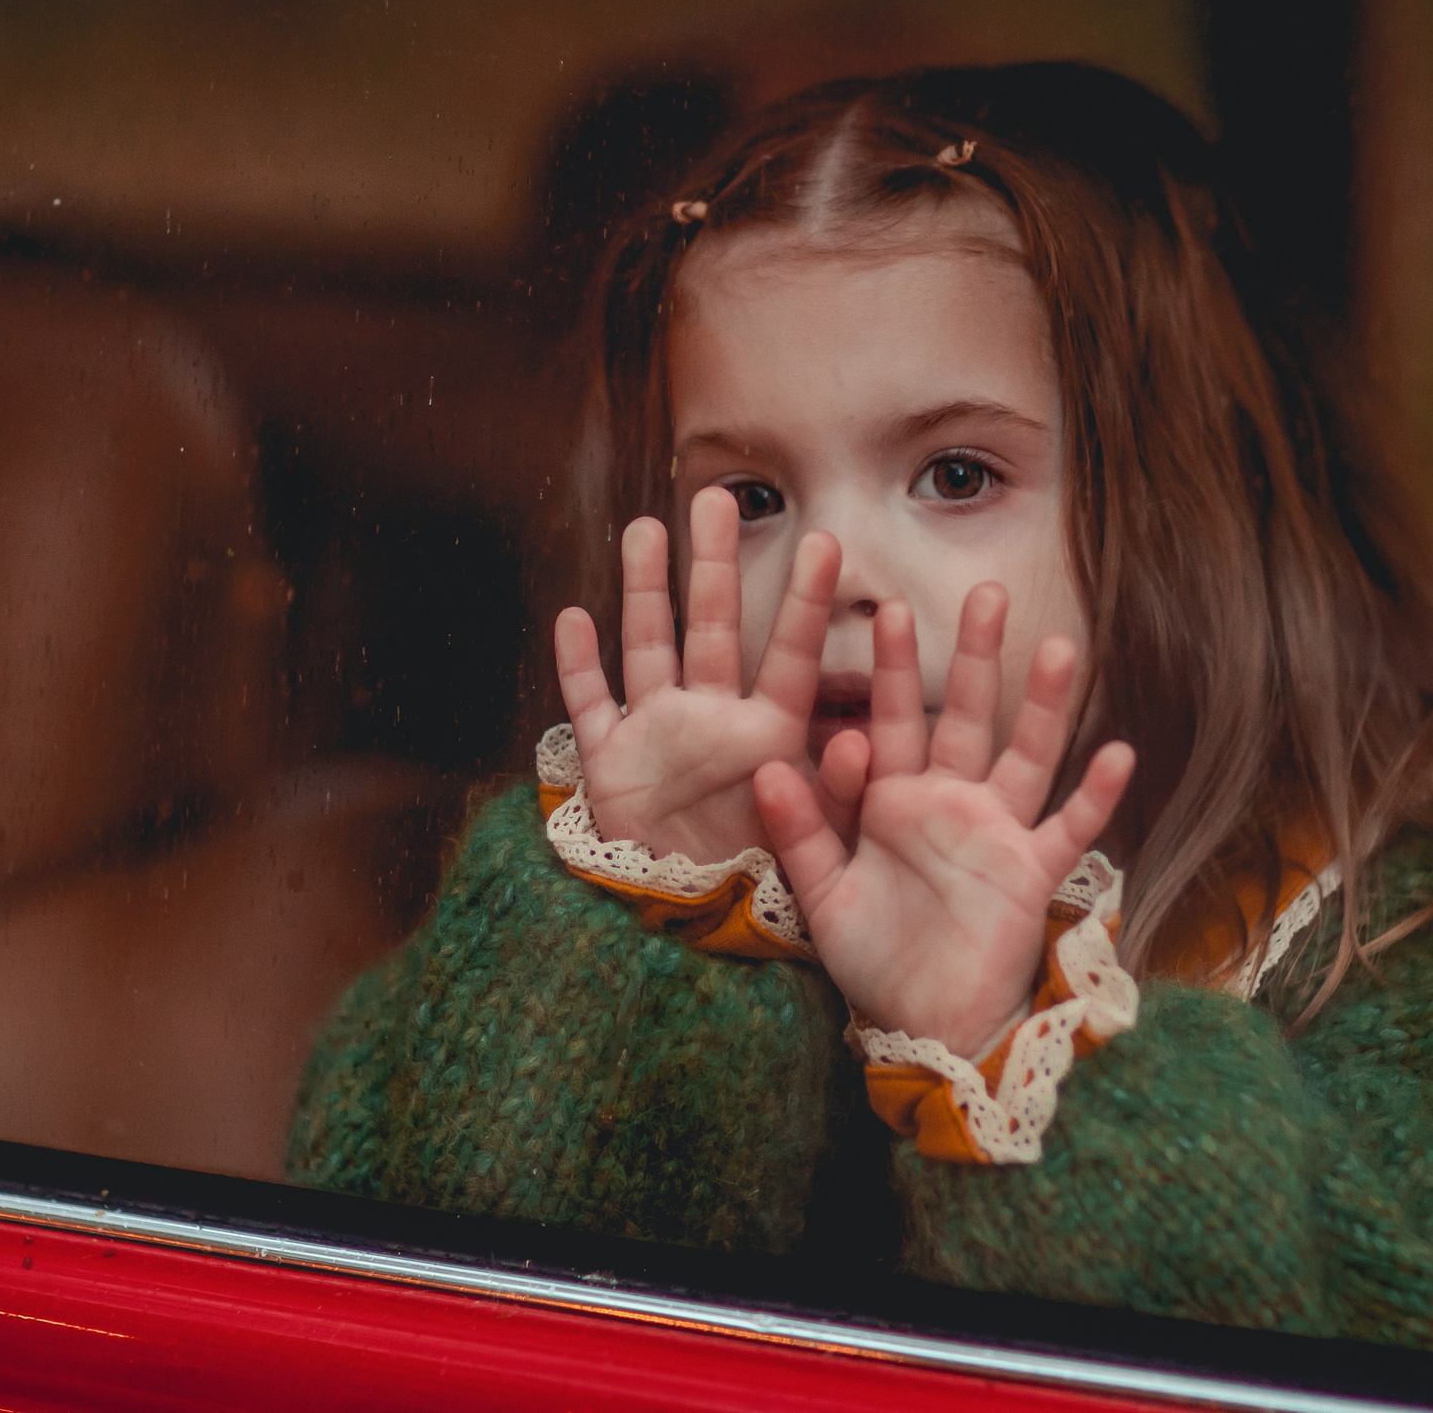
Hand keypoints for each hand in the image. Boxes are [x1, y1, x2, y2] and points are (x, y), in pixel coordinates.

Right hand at [553, 487, 856, 865]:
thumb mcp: (811, 842)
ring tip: (646, 528)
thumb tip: (858, 743)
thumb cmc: (763, 887)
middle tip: (719, 498)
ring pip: (648, 647)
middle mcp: (710, 719)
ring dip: (644, 590)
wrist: (694, 934)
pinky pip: (590, 708)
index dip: (803, 600)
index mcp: (767, 733)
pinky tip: (574, 619)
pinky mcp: (610, 766)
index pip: (789, 654)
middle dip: (713, 564)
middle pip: (711, 627)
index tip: (825, 540)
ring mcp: (656, 735)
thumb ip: (834, 794)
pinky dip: (580, 668)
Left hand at [753, 583, 1134, 1055]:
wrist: (924, 1026)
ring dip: (1044, 706)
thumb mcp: (822, 896)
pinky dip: (1095, 795)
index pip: (889, 721)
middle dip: (975, 656)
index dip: (887, 670)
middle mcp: (948, 803)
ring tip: (1060, 647)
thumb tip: (765, 768)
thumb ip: (800, 833)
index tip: (884, 611)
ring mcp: (997, 833)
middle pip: (965, 716)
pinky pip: (1069, 828)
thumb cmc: (873, 960)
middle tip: (987, 592)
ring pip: (1026, 755)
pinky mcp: (1031, 873)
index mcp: (892, 802)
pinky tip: (1120, 753)